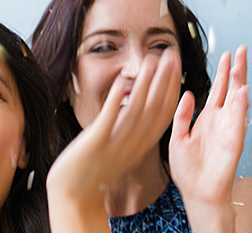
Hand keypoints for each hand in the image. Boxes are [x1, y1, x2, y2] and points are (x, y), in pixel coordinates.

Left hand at [47, 52, 179, 223]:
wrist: (76, 197)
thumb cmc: (98, 170)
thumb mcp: (125, 148)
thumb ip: (134, 127)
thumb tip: (139, 101)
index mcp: (143, 143)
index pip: (165, 111)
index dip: (172, 86)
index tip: (176, 65)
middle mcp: (134, 142)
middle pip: (156, 106)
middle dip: (165, 78)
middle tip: (171, 54)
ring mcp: (115, 142)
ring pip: (136, 109)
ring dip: (146, 83)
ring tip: (151, 60)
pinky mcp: (95, 143)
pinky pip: (109, 118)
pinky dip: (117, 98)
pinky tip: (122, 79)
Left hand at [170, 47, 248, 212]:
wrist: (198, 194)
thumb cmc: (188, 171)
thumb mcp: (177, 138)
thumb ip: (182, 115)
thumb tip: (189, 92)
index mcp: (207, 118)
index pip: (218, 89)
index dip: (222, 71)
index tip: (227, 53)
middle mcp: (221, 119)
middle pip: (231, 88)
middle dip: (236, 69)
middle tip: (241, 49)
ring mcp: (229, 128)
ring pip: (237, 99)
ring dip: (240, 82)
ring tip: (241, 63)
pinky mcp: (234, 140)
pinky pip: (239, 120)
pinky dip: (242, 105)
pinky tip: (243, 91)